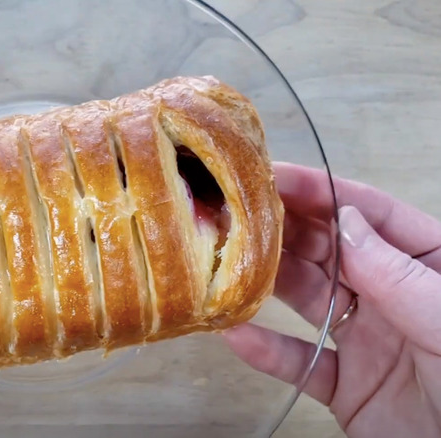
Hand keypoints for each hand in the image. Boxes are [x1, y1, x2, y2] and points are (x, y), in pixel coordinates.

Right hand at [223, 162, 440, 436]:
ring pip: (307, 299)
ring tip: (227, 263)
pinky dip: (268, 351)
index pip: (370, 215)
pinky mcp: (346, 385)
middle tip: (234, 213)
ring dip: (268, 283)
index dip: (321, 192)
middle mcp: (392, 294)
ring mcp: (367, 339)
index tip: (274, 176)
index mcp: (428, 264)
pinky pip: (301, 363)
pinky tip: (237, 335)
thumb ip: (398, 274)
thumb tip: (345, 222)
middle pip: (329, 250)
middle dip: (284, 229)